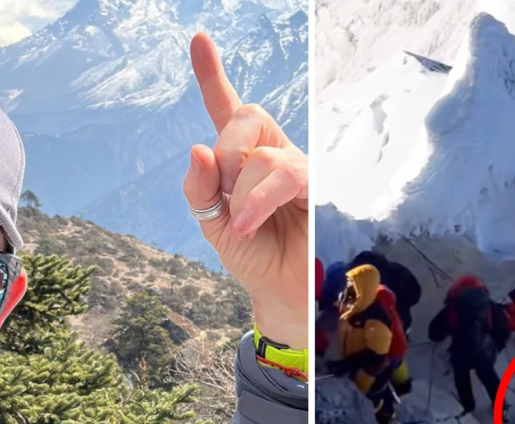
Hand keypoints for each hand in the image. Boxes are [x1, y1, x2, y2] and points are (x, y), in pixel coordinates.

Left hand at [184, 33, 307, 348]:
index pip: (226, 110)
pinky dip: (258, 198)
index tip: (199, 38)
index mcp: (241, 160)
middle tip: (226, 194)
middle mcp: (270, 155)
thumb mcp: (213, 222)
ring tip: (244, 224)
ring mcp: (295, 168)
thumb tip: (199, 148)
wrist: (283, 294)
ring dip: (242, 191)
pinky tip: (250, 221)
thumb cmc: (254, 256)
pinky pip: (284, 174)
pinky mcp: (316, 187)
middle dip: (226, 153)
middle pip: (245, 117)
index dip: (211, 75)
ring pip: (262, 153)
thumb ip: (200, 188)